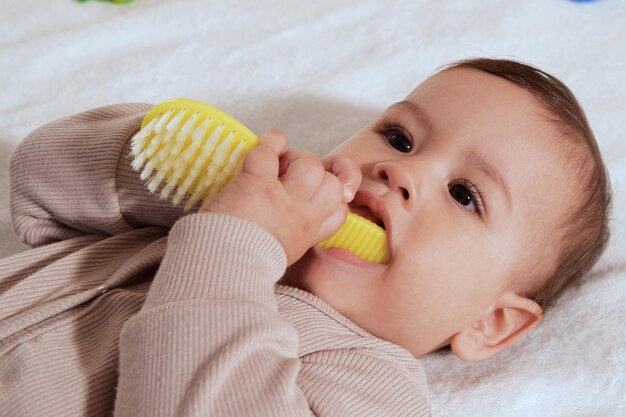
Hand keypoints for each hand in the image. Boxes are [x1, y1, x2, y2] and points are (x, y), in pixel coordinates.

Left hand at [198, 129, 357, 265]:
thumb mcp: (279, 256)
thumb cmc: (242, 266)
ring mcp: (283, 199)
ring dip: (294, 158)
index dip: (333, 198)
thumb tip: (280, 222)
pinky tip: (265, 143)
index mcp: (306, 235)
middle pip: (332, 183)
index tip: (315, 196)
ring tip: (277, 161)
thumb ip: (288, 237)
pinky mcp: (258, 185)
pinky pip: (270, 152)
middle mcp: (301, 216)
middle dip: (316, 173)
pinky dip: (269, 142)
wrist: (223, 272)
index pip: (340, 211)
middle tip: (292, 176)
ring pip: (310, 164)